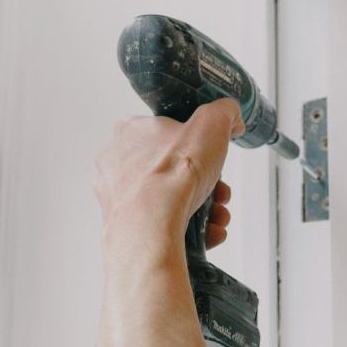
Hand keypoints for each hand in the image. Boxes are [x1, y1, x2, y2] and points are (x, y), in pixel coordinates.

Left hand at [95, 98, 243, 248]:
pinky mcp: (123, 226)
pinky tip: (206, 233)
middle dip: (204, 184)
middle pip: (172, 171)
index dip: (197, 147)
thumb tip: (229, 115)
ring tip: (217, 217)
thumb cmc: (171, 175)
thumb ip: (223, 113)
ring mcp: (117, 196)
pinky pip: (160, 225)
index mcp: (131, 131)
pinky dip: (187, 230)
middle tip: (220, 193)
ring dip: (200, 209)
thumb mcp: (211, 124)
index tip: (213, 160)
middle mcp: (117, 162)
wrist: (151, 226)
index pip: (167, 133)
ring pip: (167, 201)